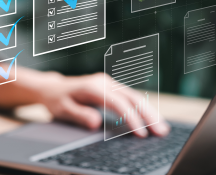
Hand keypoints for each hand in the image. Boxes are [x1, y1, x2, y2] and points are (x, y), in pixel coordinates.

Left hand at [0, 66, 169, 137]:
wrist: (53, 88)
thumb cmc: (57, 100)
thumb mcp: (62, 109)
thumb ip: (79, 115)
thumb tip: (96, 123)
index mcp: (93, 86)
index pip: (118, 103)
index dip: (131, 118)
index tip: (141, 133)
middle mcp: (104, 82)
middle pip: (132, 97)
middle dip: (148, 115)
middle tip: (162, 132)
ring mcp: (110, 83)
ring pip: (135, 96)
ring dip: (150, 112)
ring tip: (162, 128)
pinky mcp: (112, 88)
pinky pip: (131, 98)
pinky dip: (143, 109)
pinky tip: (152, 120)